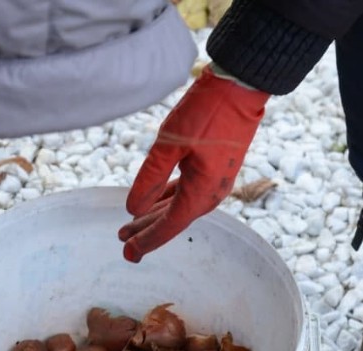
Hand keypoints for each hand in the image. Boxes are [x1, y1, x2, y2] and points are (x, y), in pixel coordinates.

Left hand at [118, 67, 268, 261]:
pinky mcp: (213, 168)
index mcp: (202, 191)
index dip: (147, 240)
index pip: (169, 225)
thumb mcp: (169, 144)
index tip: (127, 253)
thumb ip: (150, 178)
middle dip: (147, 231)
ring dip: (154, 216)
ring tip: (129, 225)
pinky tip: (152, 202)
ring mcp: (214, 180)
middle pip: (172, 219)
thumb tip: (133, 209)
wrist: (241, 86)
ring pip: (178, 206)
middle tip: (121, 241)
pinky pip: (186, 192)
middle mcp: (211, 192)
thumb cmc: (206, 111)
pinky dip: (166, 199)